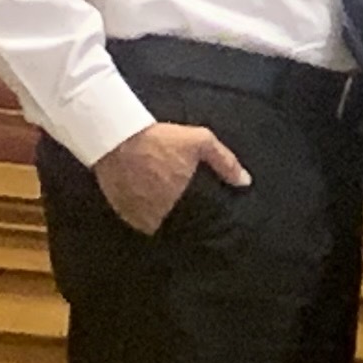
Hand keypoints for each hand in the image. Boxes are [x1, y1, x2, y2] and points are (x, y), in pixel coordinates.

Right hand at [93, 121, 248, 236]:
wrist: (117, 136)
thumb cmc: (161, 139)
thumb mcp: (201, 142)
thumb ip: (225, 162)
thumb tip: (245, 182)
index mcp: (178, 200)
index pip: (195, 224)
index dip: (201, 222)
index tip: (204, 218)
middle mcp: (156, 212)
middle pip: (174, 226)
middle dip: (180, 219)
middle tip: (182, 206)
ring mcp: (135, 214)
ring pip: (154, 225)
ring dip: (160, 218)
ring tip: (164, 202)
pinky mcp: (120, 211)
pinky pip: (136, 221)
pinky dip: (142, 214)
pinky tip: (147, 200)